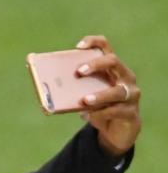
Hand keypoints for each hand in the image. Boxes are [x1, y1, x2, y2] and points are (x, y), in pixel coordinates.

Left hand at [75, 35, 141, 157]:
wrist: (116, 130)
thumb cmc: (97, 106)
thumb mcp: (83, 95)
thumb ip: (70, 88)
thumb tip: (42, 85)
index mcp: (110, 67)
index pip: (104, 46)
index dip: (93, 42)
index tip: (78, 46)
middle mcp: (124, 76)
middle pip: (113, 61)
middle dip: (95, 64)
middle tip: (79, 71)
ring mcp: (130, 93)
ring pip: (117, 91)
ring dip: (100, 95)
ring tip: (84, 100)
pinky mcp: (131, 112)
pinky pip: (117, 111)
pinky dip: (101, 113)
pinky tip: (90, 116)